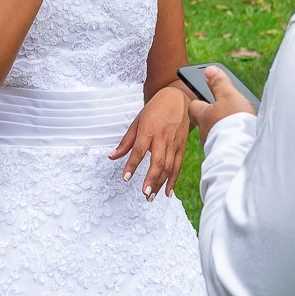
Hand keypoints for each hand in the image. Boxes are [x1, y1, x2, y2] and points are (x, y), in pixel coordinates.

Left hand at [110, 86, 189, 200]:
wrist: (177, 99)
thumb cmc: (155, 110)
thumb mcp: (137, 122)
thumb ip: (126, 142)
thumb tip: (112, 157)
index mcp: (149, 130)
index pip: (139, 150)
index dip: (132, 164)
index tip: (125, 178)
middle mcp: (163, 138)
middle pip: (158, 162)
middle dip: (151, 180)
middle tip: (144, 194)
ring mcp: (174, 143)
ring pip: (168, 167)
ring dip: (161, 184)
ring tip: (151, 197)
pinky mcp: (182, 147)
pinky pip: (178, 166)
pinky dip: (173, 180)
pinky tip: (168, 192)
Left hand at [187, 66, 256, 145]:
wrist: (241, 152)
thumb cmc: (233, 122)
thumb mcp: (228, 96)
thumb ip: (219, 83)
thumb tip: (209, 70)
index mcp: (203, 115)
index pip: (194, 105)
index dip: (198, 100)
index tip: (203, 96)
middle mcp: (205, 132)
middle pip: (206, 121)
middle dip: (214, 116)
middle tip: (226, 111)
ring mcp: (214, 146)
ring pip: (216, 134)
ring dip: (224, 130)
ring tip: (238, 126)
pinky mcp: (225, 155)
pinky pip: (227, 145)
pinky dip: (232, 140)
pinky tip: (243, 139)